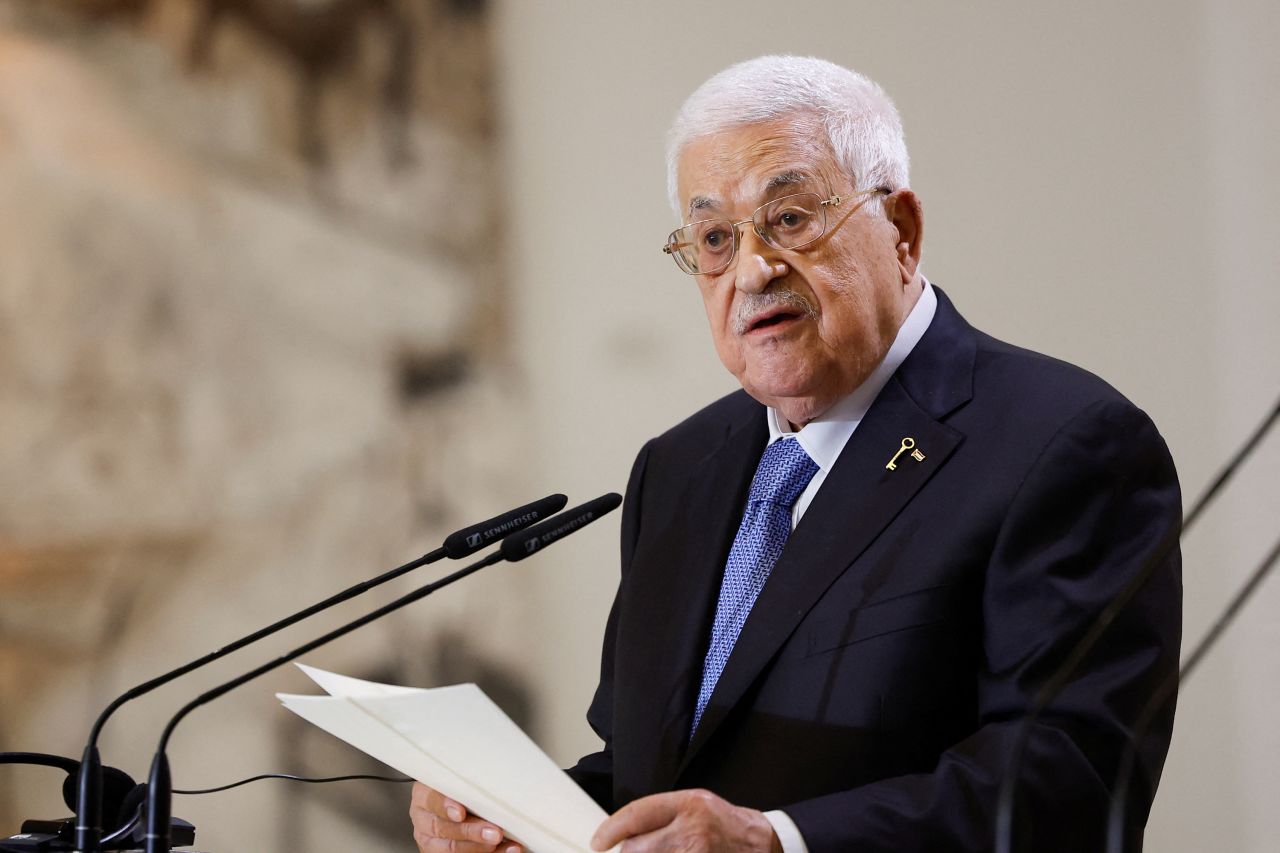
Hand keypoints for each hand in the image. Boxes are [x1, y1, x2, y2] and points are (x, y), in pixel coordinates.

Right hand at [408, 782, 523, 852]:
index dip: (445, 806)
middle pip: (443, 827)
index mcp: (424, 794)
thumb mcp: (458, 778)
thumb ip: (468, 780)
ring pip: (451, 847)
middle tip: (495, 832)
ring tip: (500, 842)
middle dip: (470, 831)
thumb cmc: (463, 788)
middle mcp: (424, 818)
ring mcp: (430, 840)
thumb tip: (496, 776)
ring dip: (479, 847)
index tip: (461, 812)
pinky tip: (506, 850)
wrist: (456, 807)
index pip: (431, 800)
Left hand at [590, 789, 780, 852]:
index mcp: (688, 804)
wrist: (765, 845)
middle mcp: (692, 830)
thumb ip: (663, 816)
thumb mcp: (696, 806)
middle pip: (635, 849)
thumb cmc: (728, 826)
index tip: (598, 842)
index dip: (610, 830)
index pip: (636, 814)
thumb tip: (625, 833)